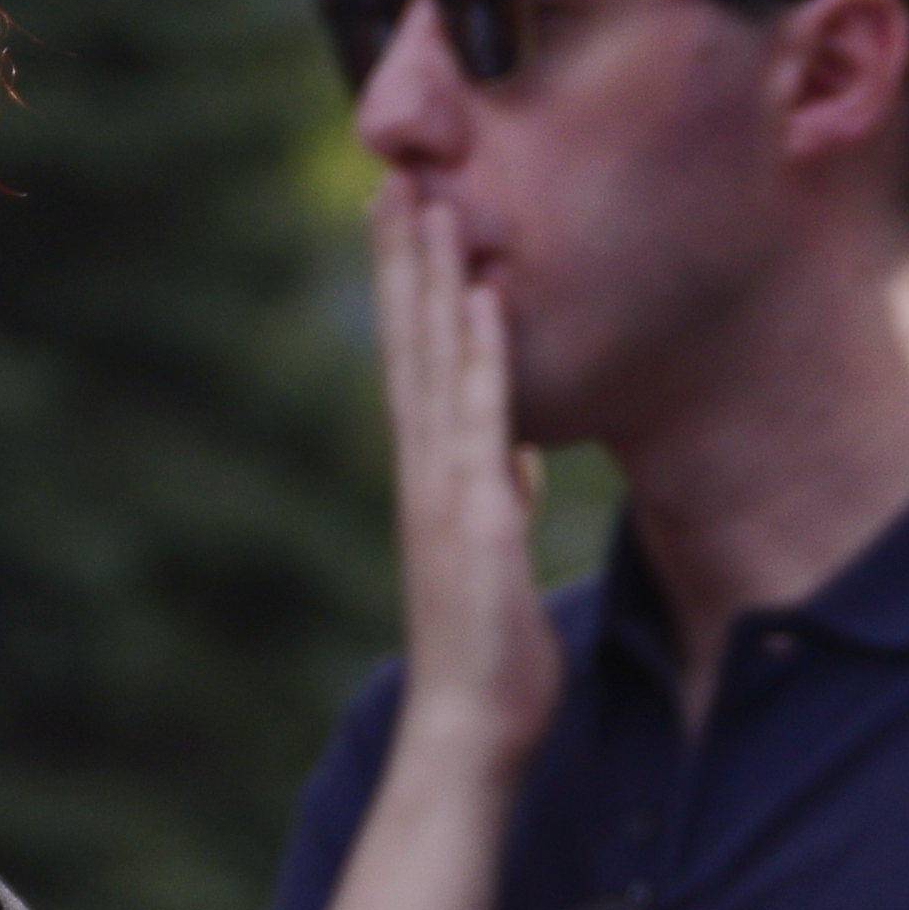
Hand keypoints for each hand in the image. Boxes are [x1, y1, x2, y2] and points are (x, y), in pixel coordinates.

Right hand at [370, 174, 563, 786]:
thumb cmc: (491, 661)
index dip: (409, 292)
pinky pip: (480, 421)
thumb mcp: (500, 557)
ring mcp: (443, 491)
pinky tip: (484, 298)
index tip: (405, 222)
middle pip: (410, 346)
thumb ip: (499, 500)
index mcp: (432, 479)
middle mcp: (425, 472)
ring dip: (432, 282)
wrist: (469, 735)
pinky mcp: (473, 518)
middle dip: (404, 261)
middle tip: (397, 175)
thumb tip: (511, 456)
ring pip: (434, 364)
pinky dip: (483, 357)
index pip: (416, 366)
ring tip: (430, 201)